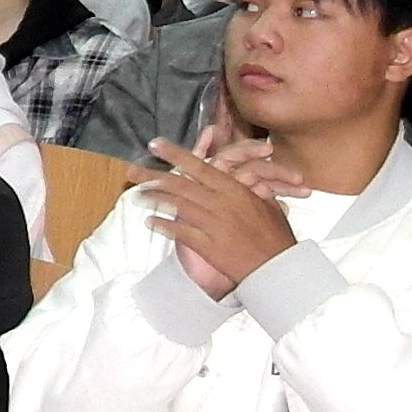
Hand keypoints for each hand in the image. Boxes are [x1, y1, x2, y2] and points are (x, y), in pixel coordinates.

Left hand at [140, 134, 301, 298]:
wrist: (278, 267)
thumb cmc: (276, 237)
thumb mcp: (267, 205)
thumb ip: (251, 191)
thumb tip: (246, 179)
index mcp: (234, 190)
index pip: (199, 166)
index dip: (175, 154)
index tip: (155, 144)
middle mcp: (219, 203)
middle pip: (180, 184)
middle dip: (153, 175)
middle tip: (132, 170)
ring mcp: (211, 224)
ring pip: (176, 206)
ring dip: (155, 199)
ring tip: (139, 194)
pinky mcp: (207, 245)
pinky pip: (180, 232)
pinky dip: (164, 225)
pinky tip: (150, 221)